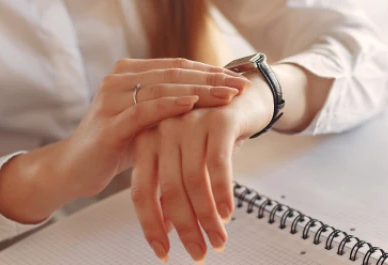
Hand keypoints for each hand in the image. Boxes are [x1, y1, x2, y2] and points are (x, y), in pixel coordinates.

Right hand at [0, 58, 250, 223]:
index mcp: (129, 73)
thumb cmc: (117, 146)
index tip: (238, 79)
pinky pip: (144, 110)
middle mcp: (118, 80)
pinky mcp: (109, 123)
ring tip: (227, 95)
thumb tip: (216, 100)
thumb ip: (172, 106)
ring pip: (163, 88)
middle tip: (241, 85)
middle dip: (211, 79)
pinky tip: (193, 104)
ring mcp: (111, 99)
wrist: (75, 169)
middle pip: (174, 74)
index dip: (209, 71)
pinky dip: (170, 105)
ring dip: (199, 91)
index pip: (177, 67)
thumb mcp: (149, 122)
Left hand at [130, 71, 273, 262]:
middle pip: (167, 190)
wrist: (246, 96)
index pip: (141, 191)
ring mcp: (189, 123)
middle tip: (198, 253)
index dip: (151, 225)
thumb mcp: (188, 159)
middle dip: (184, 228)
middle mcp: (163, 130)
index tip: (163, 252)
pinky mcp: (218, 120)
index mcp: (147, 140)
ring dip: (206, 217)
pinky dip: (223, 194)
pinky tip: (228, 214)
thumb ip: (172, 187)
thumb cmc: (213, 132)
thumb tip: (166, 227)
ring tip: (217, 240)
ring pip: (193, 181)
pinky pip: (218, 165)